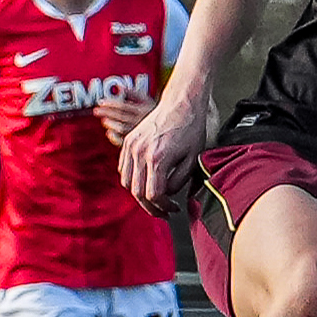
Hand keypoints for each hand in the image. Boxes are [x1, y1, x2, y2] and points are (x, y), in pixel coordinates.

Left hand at [95, 84, 152, 143]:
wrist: (171, 129)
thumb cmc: (156, 113)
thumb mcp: (147, 100)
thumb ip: (133, 93)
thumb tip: (119, 87)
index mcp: (143, 109)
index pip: (123, 105)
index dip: (110, 103)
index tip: (100, 102)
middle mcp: (141, 121)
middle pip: (120, 116)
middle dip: (106, 112)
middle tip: (96, 110)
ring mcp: (140, 133)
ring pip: (121, 128)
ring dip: (110, 124)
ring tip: (104, 120)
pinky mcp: (138, 143)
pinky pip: (123, 141)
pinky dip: (114, 137)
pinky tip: (109, 132)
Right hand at [118, 96, 209, 214]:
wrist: (181, 103)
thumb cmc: (191, 130)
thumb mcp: (192, 160)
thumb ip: (179, 182)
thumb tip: (167, 195)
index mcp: (158, 159)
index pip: (153, 195)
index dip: (163, 207)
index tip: (173, 208)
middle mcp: (140, 153)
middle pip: (137, 192)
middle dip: (151, 207)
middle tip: (164, 212)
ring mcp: (131, 146)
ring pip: (127, 182)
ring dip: (140, 195)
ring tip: (155, 199)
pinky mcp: (129, 141)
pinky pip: (124, 168)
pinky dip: (132, 180)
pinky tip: (146, 182)